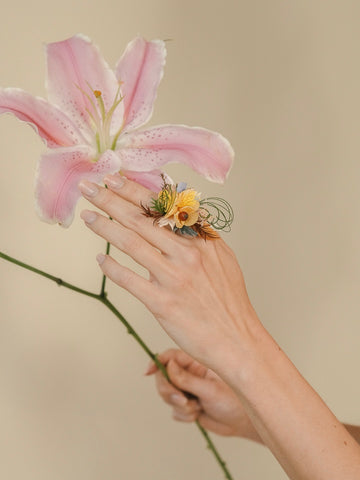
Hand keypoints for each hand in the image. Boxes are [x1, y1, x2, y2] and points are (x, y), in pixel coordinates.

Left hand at [78, 175, 260, 372]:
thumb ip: (200, 233)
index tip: (115, 179)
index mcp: (202, 240)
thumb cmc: (229, 300)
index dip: (136, 191)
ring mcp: (174, 278)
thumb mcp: (223, 257)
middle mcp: (187, 254)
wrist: (236, 339)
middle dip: (112, 200)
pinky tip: (100, 259)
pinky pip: (129, 280)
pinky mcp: (162, 303)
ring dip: (105, 227)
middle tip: (90, 188)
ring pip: (131, 244)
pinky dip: (112, 268)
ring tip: (88, 216)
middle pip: (142, 219)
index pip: (164, 207)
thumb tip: (177, 212)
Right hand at [146, 349, 262, 441]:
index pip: (170, 357)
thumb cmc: (235, 400)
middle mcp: (191, 374)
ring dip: (179, 406)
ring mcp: (189, 389)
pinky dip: (184, 416)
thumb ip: (187, 379)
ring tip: (197, 408)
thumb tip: (168, 367)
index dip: (157, 362)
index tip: (148, 372)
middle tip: (182, 400)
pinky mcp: (189, 405)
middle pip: (164, 378)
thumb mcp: (210, 389)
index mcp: (197, 362)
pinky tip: (199, 415)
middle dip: (169, 391)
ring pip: (168, 396)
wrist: (243, 423)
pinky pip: (175, 411)